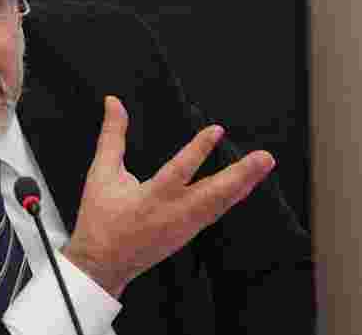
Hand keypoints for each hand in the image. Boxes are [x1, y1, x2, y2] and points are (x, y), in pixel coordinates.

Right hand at [62, 96, 274, 297]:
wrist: (102, 263)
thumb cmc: (100, 218)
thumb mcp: (100, 173)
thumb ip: (112, 136)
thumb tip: (114, 103)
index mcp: (150, 199)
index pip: (180, 171)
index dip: (198, 150)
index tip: (217, 130)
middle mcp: (174, 215)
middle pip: (215, 195)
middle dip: (242, 175)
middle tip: (265, 157)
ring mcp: (185, 228)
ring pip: (221, 205)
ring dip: (244, 184)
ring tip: (263, 164)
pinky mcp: (189, 234)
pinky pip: (216, 213)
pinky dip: (232, 197)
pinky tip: (244, 185)